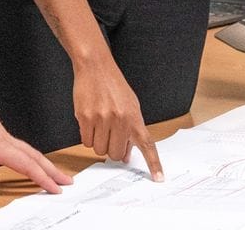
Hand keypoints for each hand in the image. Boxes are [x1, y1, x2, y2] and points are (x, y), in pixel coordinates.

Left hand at [0, 100, 72, 197]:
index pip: (27, 166)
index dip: (43, 179)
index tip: (56, 189)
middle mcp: (2, 139)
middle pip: (34, 158)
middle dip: (51, 171)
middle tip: (66, 180)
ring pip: (23, 153)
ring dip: (35, 166)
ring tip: (42, 176)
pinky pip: (1, 152)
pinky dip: (3, 164)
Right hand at [71, 61, 163, 179]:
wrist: (96, 67)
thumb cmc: (114, 86)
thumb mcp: (130, 106)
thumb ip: (131, 131)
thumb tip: (127, 156)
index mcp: (134, 118)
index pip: (148, 145)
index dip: (153, 163)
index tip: (159, 178)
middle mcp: (120, 120)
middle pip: (116, 154)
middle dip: (113, 149)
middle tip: (110, 135)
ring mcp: (102, 119)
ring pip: (99, 150)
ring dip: (98, 142)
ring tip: (100, 125)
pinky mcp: (85, 117)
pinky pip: (85, 142)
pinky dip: (87, 136)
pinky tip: (90, 121)